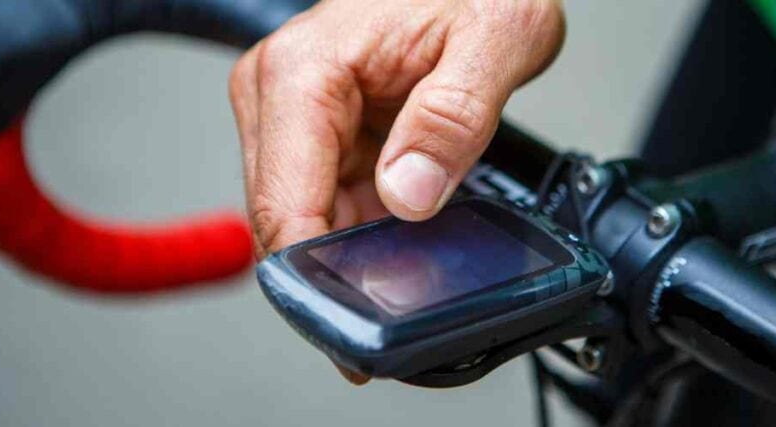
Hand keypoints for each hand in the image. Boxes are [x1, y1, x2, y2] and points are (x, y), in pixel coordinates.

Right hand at [229, 0, 564, 382]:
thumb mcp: (496, 39)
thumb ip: (453, 118)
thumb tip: (409, 195)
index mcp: (304, 72)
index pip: (284, 203)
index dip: (315, 279)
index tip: (353, 327)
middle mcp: (279, 92)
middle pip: (284, 221)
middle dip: (336, 273)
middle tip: (399, 306)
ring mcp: (291, 115)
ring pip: (304, 220)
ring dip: (354, 253)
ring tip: (414, 267)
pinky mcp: (315, 131)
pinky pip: (326, 203)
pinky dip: (363, 231)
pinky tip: (403, 240)